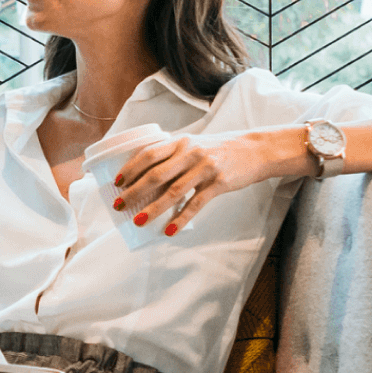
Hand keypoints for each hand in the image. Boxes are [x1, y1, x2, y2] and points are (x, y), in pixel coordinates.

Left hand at [111, 128, 305, 236]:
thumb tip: (147, 174)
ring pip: (173, 192)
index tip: (117, 182)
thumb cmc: (220, 149)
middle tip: (119, 205)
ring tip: (138, 221)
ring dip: (153, 209)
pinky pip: (195, 204)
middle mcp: (190, 153)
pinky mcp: (218, 184)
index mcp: (181, 142)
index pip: (149, 154)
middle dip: (134, 191)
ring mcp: (204, 169)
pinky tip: (169, 230)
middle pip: (155, 175)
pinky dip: (180, 219)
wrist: (255, 150)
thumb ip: (174, 155)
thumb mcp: (195, 144)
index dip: (130, 168)